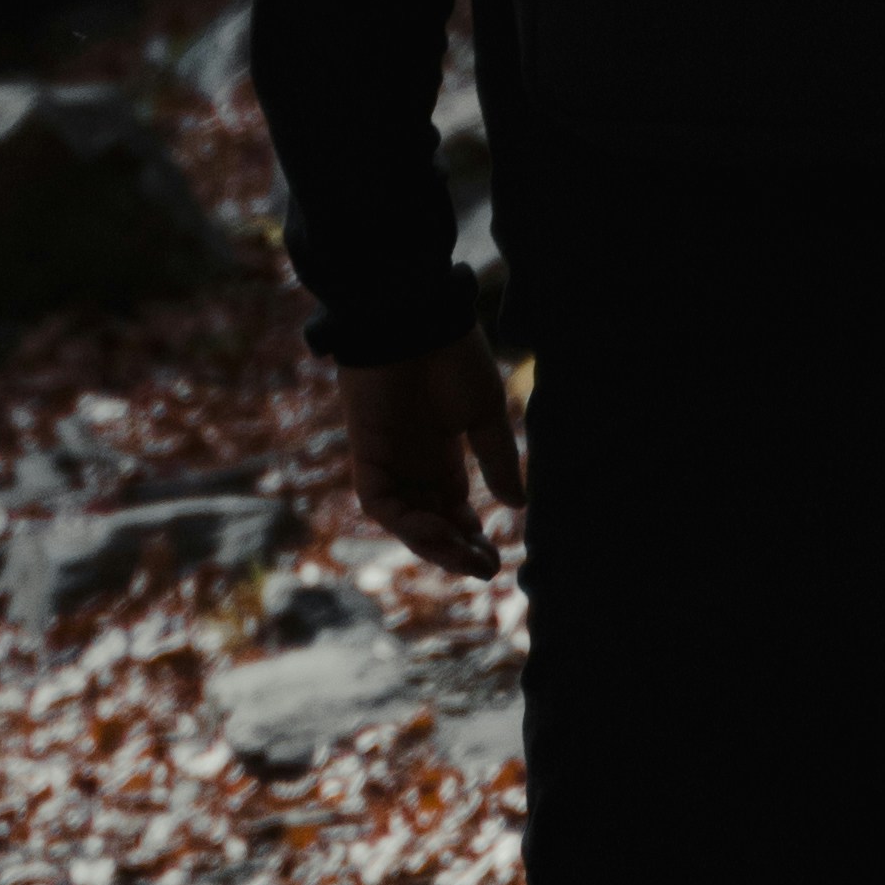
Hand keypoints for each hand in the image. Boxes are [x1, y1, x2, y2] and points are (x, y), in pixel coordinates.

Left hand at [340, 328, 525, 581]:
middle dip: (454, 548)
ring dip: (432, 543)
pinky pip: (381, 503)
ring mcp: (387, 458)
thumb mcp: (484, 410)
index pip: (451, 504)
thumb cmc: (452, 354)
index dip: (469, 533)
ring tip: (464, 557)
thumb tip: (517, 505)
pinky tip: (436, 530)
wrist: (413, 315)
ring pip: (405, 520)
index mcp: (439, 449)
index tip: (494, 559)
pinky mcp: (366, 452)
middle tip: (484, 569)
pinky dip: (406, 522)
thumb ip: (496, 456)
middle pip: (429, 520)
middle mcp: (411, 460)